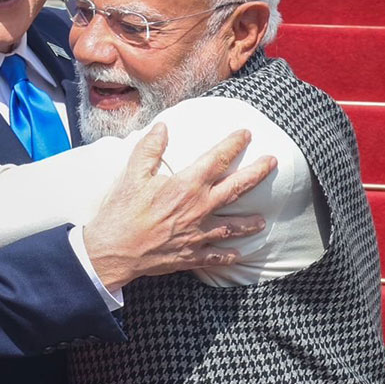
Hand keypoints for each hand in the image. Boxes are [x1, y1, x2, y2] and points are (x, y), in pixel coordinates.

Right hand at [82, 123, 275, 289]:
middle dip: (256, 174)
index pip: (217, 159)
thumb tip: (162, 127)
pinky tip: (238, 254)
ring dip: (249, 223)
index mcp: (186, 186)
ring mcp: (197, 234)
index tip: (246, 134)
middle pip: (236, 189)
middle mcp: (198, 209)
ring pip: (232, 227)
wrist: (113, 252)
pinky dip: (229, 255)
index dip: (234, 144)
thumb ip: (149, 148)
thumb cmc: (121, 213)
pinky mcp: (191, 255)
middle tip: (271, 163)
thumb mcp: (131, 174)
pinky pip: (216, 256)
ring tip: (261, 220)